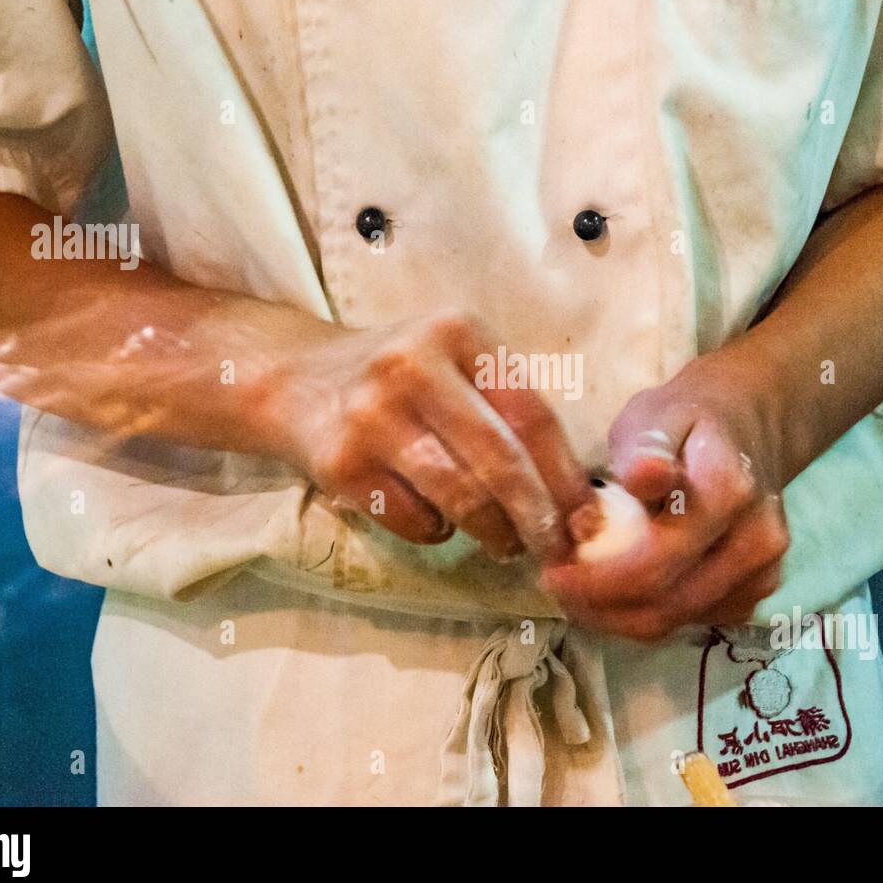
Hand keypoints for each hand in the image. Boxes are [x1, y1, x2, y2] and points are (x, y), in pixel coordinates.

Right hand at [256, 310, 593, 562]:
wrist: (295, 381)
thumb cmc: (399, 379)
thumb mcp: (453, 361)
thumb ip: (506, 405)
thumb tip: (575, 492)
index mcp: (458, 333)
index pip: (531, 414)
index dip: (566, 475)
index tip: (587, 518)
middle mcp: (413, 366)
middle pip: (500, 460)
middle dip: (539, 516)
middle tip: (557, 548)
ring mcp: (371, 416)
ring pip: (459, 496)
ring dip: (495, 533)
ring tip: (506, 542)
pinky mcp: (340, 464)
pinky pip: (413, 519)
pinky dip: (437, 532)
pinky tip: (438, 521)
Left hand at [541, 355, 789, 639]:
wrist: (743, 431)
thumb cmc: (685, 422)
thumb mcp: (655, 415)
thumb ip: (645, 447)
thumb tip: (646, 477)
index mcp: (729, 490)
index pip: (657, 560)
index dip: (598, 579)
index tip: (553, 570)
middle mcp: (757, 539)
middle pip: (665, 602)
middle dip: (599, 604)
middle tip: (555, 584)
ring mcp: (762, 572)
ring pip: (674, 621)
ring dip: (617, 615)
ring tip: (579, 587)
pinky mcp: (755, 593)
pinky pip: (690, 623)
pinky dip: (646, 615)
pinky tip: (618, 591)